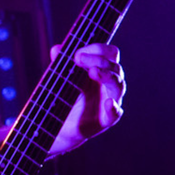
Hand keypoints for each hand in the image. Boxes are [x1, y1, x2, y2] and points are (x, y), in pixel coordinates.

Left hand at [48, 42, 124, 156]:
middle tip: (79, 59)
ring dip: (107, 76)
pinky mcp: (107, 119)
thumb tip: (56, 48)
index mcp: (101, 71)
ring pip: (118, 85)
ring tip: (93, 71)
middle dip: (98, 60)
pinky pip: (115, 113)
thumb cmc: (65, 99)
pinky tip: (108, 102)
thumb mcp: (61, 80)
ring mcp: (111, 100)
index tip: (77, 53)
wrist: (60, 126)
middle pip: (115, 67)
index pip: (109, 54)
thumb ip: (60, 64)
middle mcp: (109, 84)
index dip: (97, 49)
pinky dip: (113, 107)